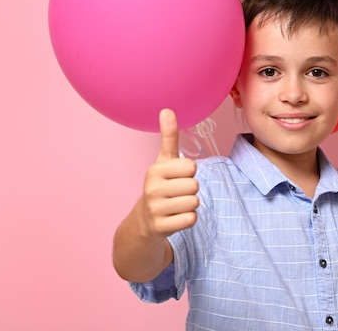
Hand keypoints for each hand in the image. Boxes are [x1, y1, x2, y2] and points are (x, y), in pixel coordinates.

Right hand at [139, 109, 198, 237]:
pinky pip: (191, 219)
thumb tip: (167, 110)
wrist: (143, 221)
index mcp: (154, 170)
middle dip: (190, 190)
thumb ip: (168, 137)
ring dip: (189, 205)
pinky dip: (188, 219)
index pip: (191, 167)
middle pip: (195, 185)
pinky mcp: (161, 227)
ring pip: (194, 202)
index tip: (176, 177)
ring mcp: (155, 209)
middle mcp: (152, 189)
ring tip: (175, 205)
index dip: (189, 173)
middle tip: (176, 193)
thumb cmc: (159, 186)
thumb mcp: (163, 162)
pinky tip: (175, 217)